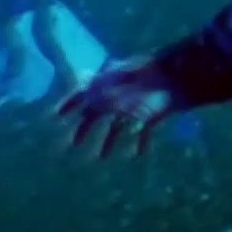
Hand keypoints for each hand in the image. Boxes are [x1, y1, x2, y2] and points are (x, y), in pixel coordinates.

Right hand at [54, 56, 185, 158]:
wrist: (175, 76)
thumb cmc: (145, 74)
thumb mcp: (116, 78)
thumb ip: (98, 88)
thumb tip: (81, 95)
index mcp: (107, 83)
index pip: (82, 92)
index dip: (69, 102)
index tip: (57, 115)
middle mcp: (117, 95)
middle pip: (97, 113)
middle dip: (84, 128)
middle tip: (73, 144)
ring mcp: (133, 106)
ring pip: (116, 126)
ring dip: (109, 141)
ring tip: (101, 158)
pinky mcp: (149, 115)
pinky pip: (141, 132)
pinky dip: (139, 142)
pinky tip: (137, 154)